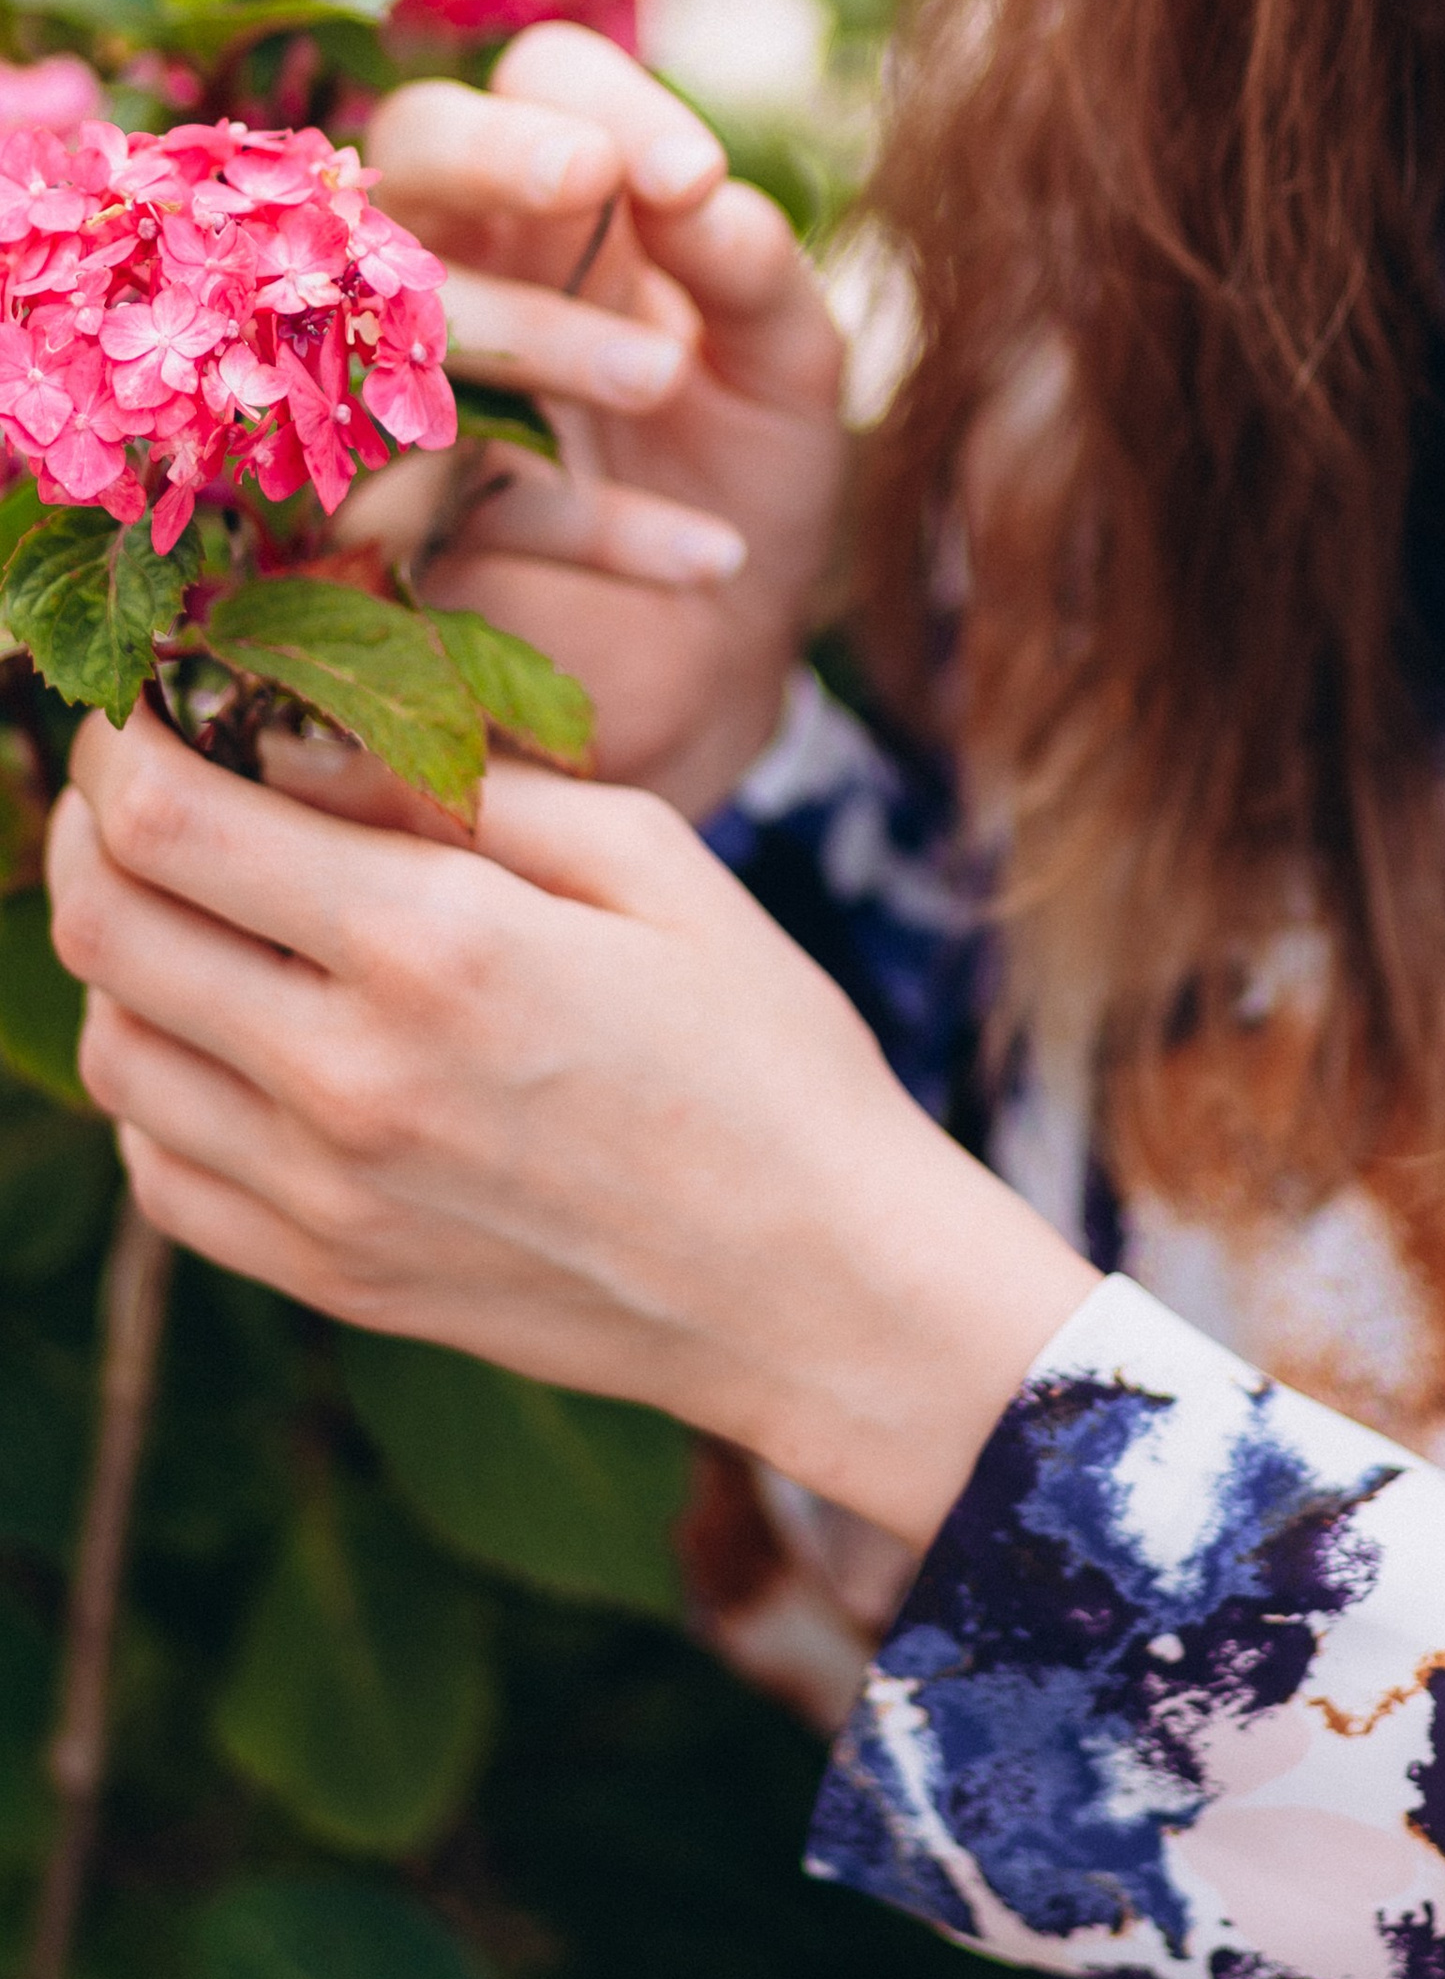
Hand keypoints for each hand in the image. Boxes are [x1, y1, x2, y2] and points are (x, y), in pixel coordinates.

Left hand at [47, 712, 1096, 1550]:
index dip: (126, 739)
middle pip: (104, 929)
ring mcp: (323, 1197)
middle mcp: (347, 1077)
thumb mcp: (652, 859)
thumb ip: (469, 786)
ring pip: (110, 1051)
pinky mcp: (324, 1278)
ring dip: (124, 954)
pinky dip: (163, 1085)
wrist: (814, 1282)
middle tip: (145, 775)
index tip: (149, 696)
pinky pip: (159, 1172)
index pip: (172, 822)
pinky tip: (240, 1033)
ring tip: (200, 901)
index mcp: (437, 947)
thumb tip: (307, 731)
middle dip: (96, 823)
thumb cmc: (761, 1045)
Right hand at [356, 23, 855, 811]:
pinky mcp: (390, 517)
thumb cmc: (744, 461)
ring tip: (662, 377)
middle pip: (416, 144)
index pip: (545, 82)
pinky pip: (445, 490)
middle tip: (587, 183)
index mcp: (564, 199)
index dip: (600, 106)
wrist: (718, 644)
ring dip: (534, 330)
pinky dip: (588, 520)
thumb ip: (749, 263)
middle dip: (491, 150)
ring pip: (399, 306)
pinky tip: (709, 553)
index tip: (686, 174)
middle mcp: (466, 259)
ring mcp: (405, 380)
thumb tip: (685, 185)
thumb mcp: (787, 363)